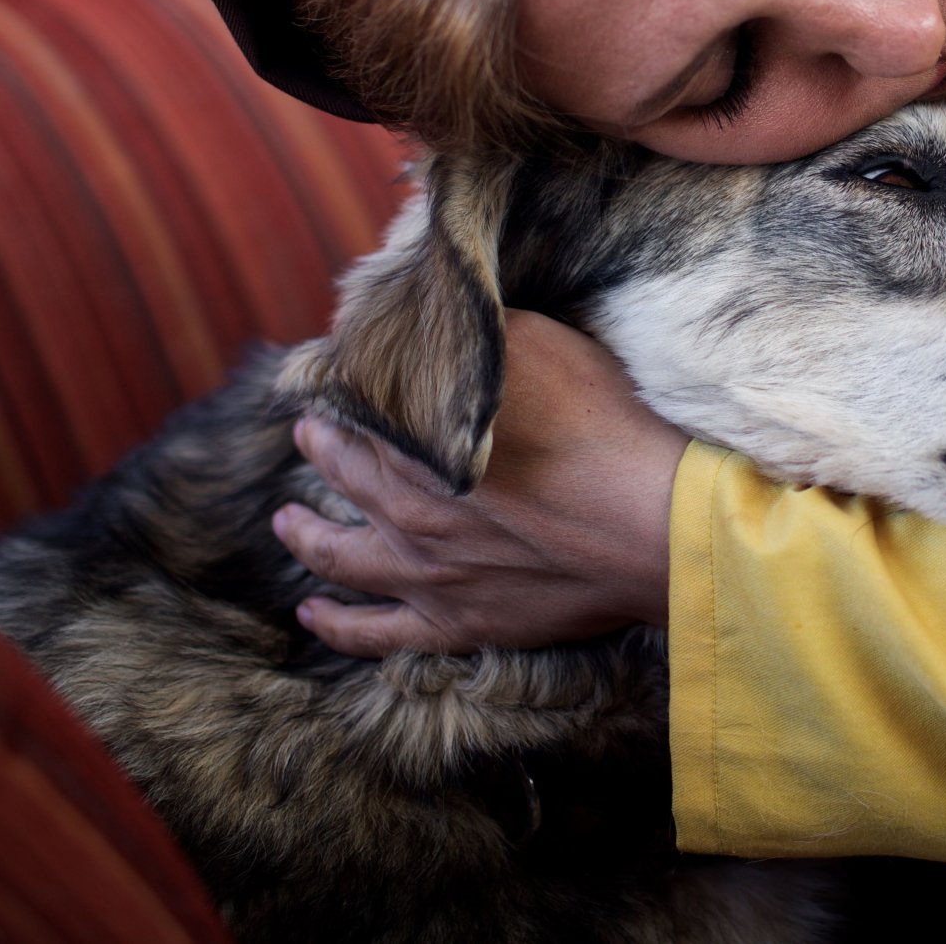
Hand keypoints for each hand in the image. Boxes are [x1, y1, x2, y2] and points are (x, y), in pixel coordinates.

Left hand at [272, 310, 688, 656]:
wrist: (658, 525)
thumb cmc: (607, 429)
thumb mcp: (542, 345)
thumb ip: (480, 335)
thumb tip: (444, 313)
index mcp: (421, 440)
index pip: (357, 412)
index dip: (342, 394)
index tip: (334, 381)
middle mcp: (409, 508)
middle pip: (344, 475)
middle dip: (323, 448)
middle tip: (313, 432)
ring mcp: (429, 574)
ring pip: (340, 555)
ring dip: (305, 535)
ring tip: (287, 521)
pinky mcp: (460, 623)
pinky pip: (377, 633)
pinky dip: (338, 622)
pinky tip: (313, 611)